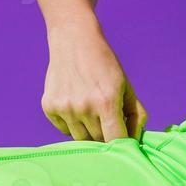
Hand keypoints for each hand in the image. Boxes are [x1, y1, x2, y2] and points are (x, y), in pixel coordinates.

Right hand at [41, 24, 147, 142]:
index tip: (123, 141)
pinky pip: (64, 129)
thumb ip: (136, 115)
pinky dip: (70, 123)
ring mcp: (64, 108)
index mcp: (107, 102)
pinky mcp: (49, 107)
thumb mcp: (126, 85)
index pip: (116, 140)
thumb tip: (135, 140)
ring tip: (88, 108)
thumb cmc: (104, 64)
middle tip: (105, 116)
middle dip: (105, 133)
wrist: (74, 40)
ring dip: (87, 130)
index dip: (121, 144)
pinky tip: (74, 103)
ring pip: (80, 138)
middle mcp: (84, 107)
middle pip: (98, 140)